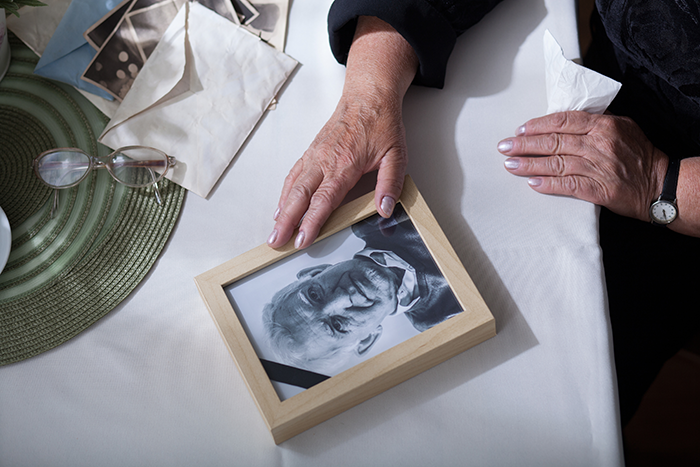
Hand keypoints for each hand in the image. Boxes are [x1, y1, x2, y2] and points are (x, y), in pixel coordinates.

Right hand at [266, 16, 417, 249]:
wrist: (368, 96)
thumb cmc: (381, 124)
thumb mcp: (396, 154)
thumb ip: (390, 183)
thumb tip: (385, 208)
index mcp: (345, 164)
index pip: (324, 200)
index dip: (311, 222)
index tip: (302, 240)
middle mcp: (325, 160)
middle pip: (300, 196)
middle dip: (287, 222)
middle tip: (276, 242)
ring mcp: (315, 155)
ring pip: (293, 187)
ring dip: (282, 211)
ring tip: (274, 230)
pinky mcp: (311, 152)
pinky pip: (293, 175)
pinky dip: (284, 193)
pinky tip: (281, 207)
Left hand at [497, 111, 667, 221]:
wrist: (659, 184)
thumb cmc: (639, 155)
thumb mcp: (622, 127)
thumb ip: (594, 122)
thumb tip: (563, 120)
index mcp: (603, 125)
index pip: (562, 121)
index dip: (538, 125)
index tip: (520, 130)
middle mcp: (599, 144)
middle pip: (553, 141)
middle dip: (524, 144)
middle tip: (504, 146)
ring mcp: (598, 167)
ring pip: (556, 163)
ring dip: (529, 164)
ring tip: (510, 165)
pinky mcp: (599, 189)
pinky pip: (568, 186)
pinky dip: (548, 184)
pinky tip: (532, 183)